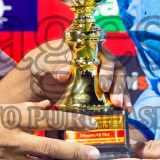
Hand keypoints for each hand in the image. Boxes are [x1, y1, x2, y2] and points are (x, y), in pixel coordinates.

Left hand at [15, 38, 129, 106]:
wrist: (34, 80)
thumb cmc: (38, 64)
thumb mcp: (42, 62)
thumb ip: (53, 65)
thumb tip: (66, 73)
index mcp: (85, 48)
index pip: (102, 56)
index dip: (106, 70)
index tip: (103, 86)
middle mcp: (96, 59)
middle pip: (115, 69)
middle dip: (118, 85)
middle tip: (116, 101)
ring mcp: (97, 75)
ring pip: (116, 82)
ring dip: (122, 94)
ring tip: (124, 108)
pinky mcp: (96, 90)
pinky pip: (111, 94)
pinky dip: (119, 101)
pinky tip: (124, 111)